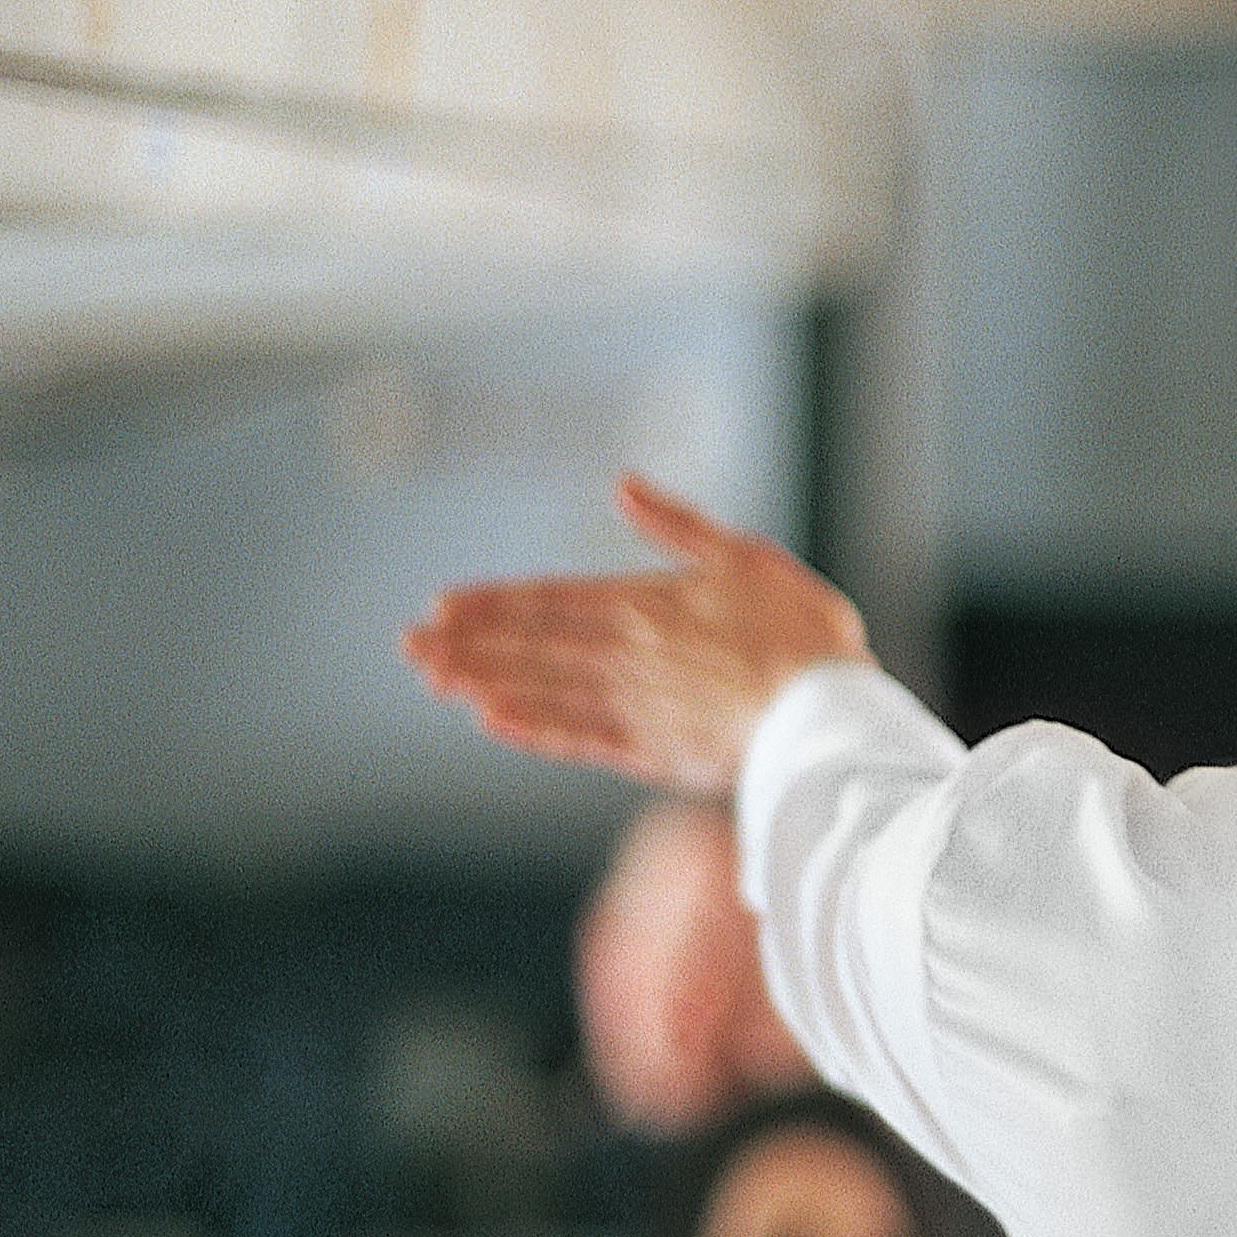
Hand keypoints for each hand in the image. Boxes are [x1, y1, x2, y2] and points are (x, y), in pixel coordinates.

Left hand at [401, 476, 870, 795]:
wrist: (827, 711)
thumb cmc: (800, 631)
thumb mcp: (746, 555)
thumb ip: (678, 525)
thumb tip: (622, 486)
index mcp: (646, 603)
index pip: (549, 599)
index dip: (491, 603)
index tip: (440, 607)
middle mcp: (626, 654)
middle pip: (530, 646)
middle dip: (466, 644)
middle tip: (409, 647)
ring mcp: (634, 705)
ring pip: (541, 690)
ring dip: (483, 684)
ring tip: (434, 682)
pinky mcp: (652, 751)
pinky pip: (577, 739)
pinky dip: (531, 732)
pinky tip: (493, 724)